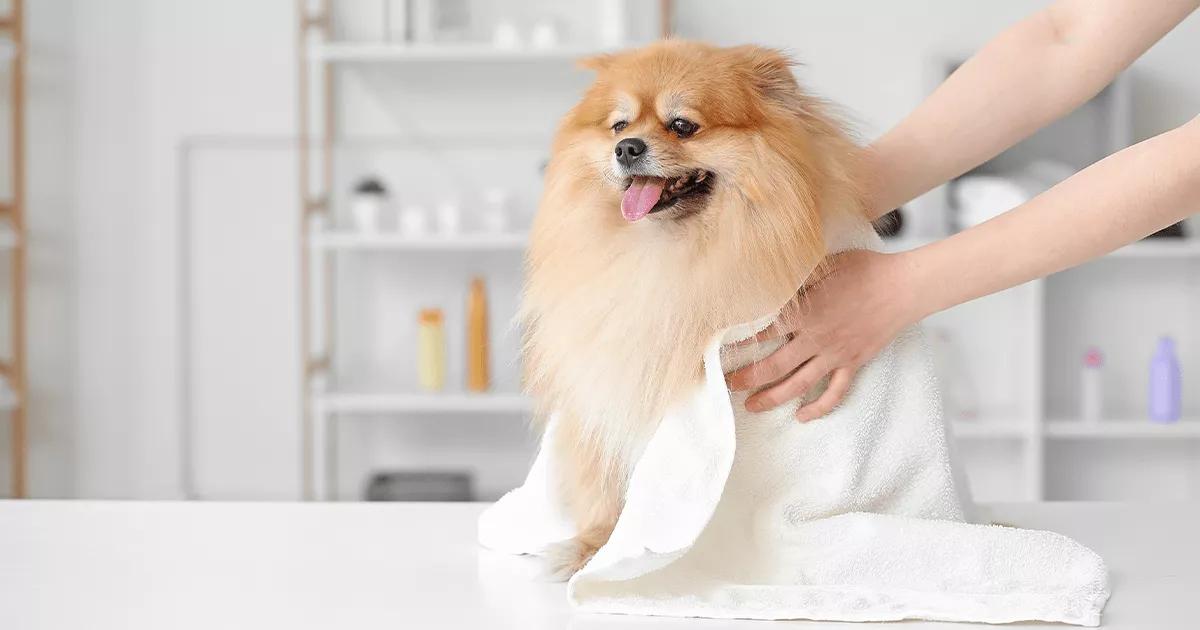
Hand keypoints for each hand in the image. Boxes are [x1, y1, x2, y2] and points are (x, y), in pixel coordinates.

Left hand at [726, 249, 922, 420]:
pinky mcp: (853, 363)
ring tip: (752, 407)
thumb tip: (769, 280)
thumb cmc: (864, 269)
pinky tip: (802, 416)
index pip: (762, 332)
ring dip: (772, 398)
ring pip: (798, 384)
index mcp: (805, 312)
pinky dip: (819, 408)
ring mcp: (835, 354)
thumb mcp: (824, 263)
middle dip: (747, 377)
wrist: (903, 286)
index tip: (718, 350)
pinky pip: (835, 392)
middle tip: (727, 384)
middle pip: (773, 365)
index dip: (738, 342)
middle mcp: (816, 338)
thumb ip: (796, 278)